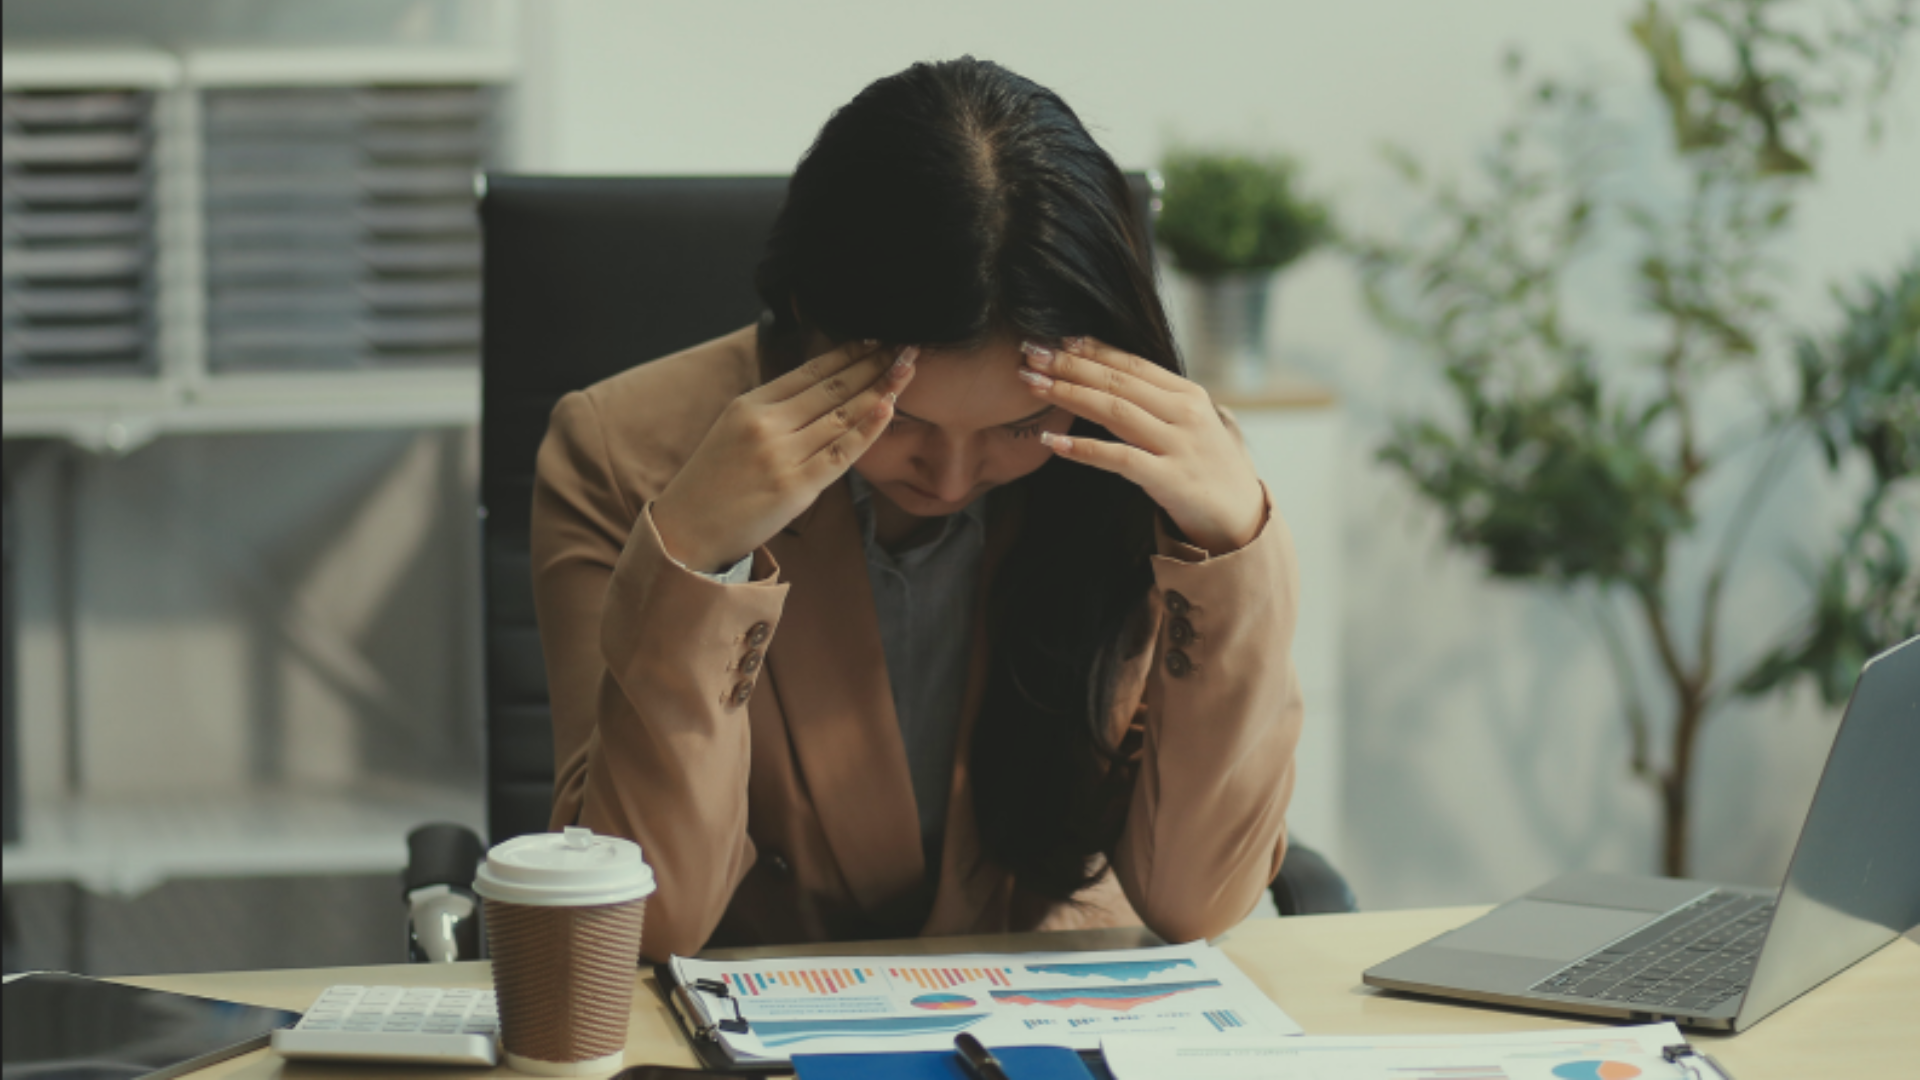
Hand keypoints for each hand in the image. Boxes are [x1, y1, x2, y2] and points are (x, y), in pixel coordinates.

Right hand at [652, 342, 915, 571]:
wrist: (686, 531)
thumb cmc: (712, 485)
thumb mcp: (732, 431)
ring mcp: (782, 454)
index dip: (848, 353)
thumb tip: (814, 392)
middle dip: (872, 364)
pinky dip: (867, 429)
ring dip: (880, 390)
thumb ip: (772, 411)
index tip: (876, 339)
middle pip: (832, 387)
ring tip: (907, 370)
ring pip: (841, 415)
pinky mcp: (796, 486)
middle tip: (906, 346)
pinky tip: (888, 408)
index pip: (810, 371)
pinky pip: (840, 453)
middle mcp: (767, 423)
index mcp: (750, 404)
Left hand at [1017, 337, 1263, 554]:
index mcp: (1188, 394)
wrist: (1241, 517)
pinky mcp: (1168, 478)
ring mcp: (1177, 445)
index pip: (1132, 363)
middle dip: (1069, 365)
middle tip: (1031, 353)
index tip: (1056, 339)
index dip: (1091, 350)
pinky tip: (1054, 441)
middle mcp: (1184, 413)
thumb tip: (1118, 378)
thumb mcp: (1192, 424)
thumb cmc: (1210, 469)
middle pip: (1117, 381)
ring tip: (1033, 385)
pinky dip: (1083, 448)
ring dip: (1068, 394)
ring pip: (1114, 410)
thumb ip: (1160, 401)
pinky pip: (1118, 458)